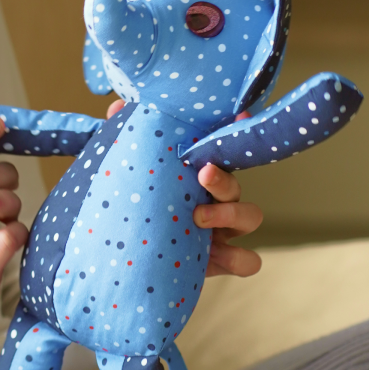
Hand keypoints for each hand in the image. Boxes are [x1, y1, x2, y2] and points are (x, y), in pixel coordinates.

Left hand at [106, 97, 261, 278]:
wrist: (134, 262)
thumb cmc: (139, 212)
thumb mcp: (130, 178)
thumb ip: (126, 146)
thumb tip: (117, 107)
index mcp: (199, 178)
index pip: (220, 152)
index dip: (233, 133)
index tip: (239, 117)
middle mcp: (217, 199)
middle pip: (235, 181)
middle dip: (222, 176)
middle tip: (202, 173)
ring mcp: (224, 231)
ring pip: (251, 215)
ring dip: (230, 213)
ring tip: (198, 217)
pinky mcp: (223, 260)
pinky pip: (249, 261)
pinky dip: (239, 258)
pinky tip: (217, 255)